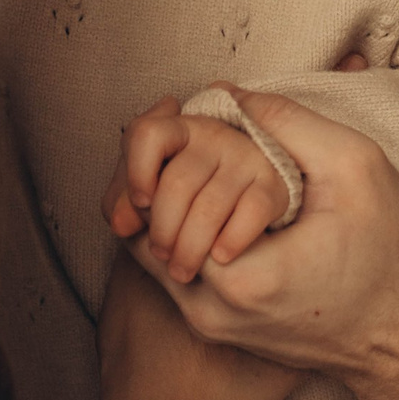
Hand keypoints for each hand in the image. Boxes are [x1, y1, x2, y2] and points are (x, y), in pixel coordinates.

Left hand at [103, 101, 292, 282]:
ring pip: (209, 206)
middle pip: (177, 182)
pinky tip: (220, 256)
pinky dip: (231, 239)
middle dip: (162, 228)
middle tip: (161, 254)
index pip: (148, 133)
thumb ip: (125, 201)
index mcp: (181, 129)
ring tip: (182, 270)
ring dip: (190, 247)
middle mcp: (216, 135)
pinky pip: (251, 212)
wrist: (267, 206)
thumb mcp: (153, 193)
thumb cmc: (195, 199)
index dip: (136, 170)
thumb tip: (121, 223)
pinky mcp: (277, 186)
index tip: (140, 204)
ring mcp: (249, 158)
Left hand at [127, 88, 398, 399]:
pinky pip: (177, 272)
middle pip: (141, 230)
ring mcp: (210, 328)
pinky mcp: (218, 331)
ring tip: (200, 166)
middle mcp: (211, 313)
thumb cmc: (391, 257)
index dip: (170, 150)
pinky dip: (184, 232)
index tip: (194, 124)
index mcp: (239, 277)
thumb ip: (288, 123)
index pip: (157, 199)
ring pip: (153, 253)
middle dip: (158, 176)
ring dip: (168, 205)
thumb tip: (226, 94)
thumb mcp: (356, 168)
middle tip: (188, 138)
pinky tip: (215, 201)